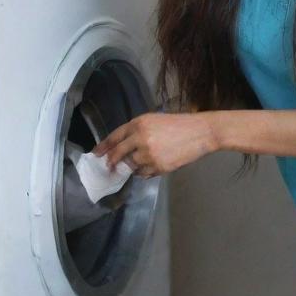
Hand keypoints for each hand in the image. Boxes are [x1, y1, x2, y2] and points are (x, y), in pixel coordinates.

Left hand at [92, 111, 218, 177]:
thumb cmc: (179, 124)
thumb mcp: (155, 121)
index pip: (115, 136)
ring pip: (131, 166)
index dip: (103, 146)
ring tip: (139, 164)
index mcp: (139, 123)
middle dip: (111, 162)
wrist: (200, 133)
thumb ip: (138, 132)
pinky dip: (144, 172)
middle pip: (118, 153)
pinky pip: (144, 174)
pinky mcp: (158, 166)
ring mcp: (148, 154)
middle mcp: (140, 138)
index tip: (95, 154)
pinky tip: (151, 167)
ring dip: (131, 167)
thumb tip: (123, 147)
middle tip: (108, 167)